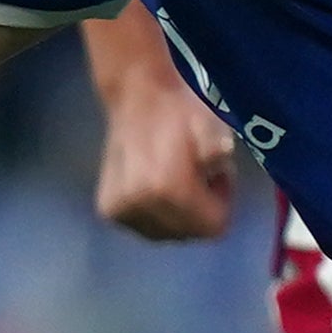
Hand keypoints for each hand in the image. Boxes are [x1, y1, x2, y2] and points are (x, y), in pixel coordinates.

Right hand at [91, 51, 235, 242]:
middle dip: (201, 210)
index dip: (222, 203)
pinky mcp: (109, 211)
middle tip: (199, 178)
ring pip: (166, 234)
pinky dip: (157, 215)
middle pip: (189, 233)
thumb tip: (219, 163)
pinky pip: (145, 228)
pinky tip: (156, 188)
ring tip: (177, 181)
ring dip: (178, 215)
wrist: (138, 98)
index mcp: (168, 188)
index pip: (212, 226)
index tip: (217, 178)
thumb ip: (219, 151)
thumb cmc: (180, 112)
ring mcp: (121, 212)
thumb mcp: (214, 126)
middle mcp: (140, 206)